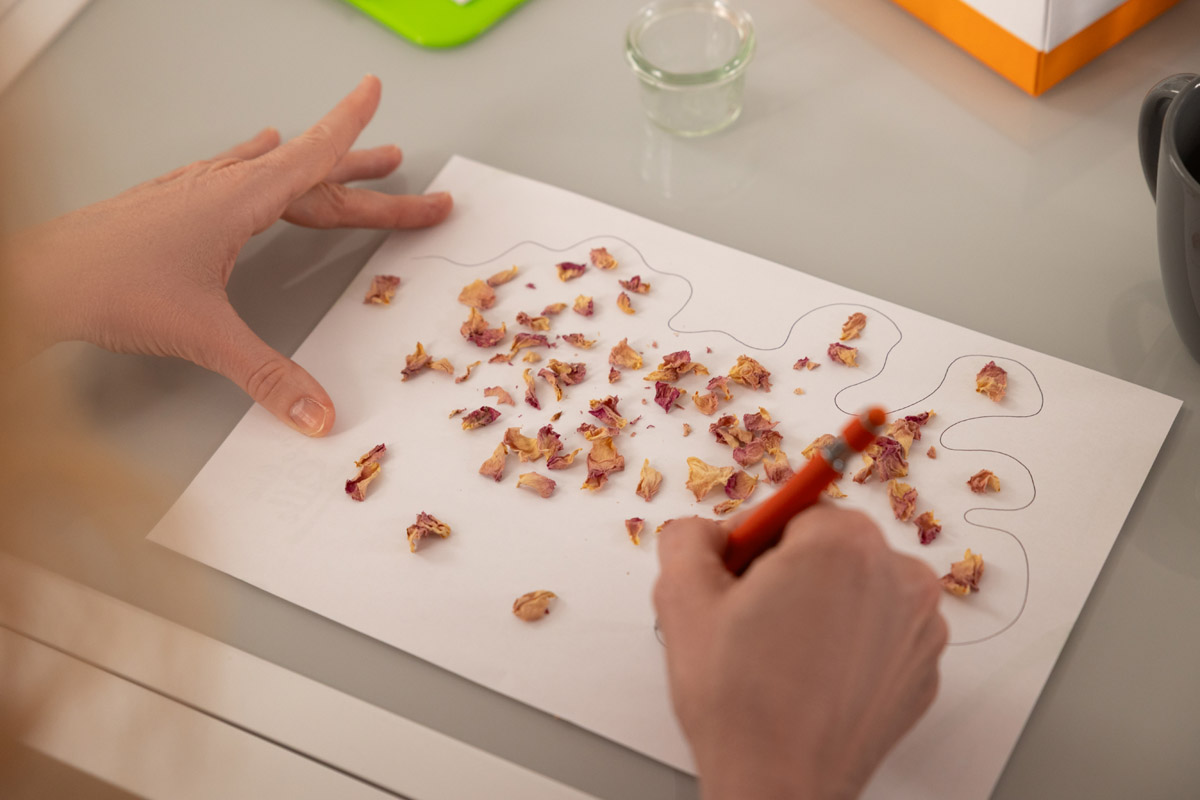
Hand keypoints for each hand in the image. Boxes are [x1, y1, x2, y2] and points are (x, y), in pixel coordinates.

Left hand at [2, 75, 450, 435]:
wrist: (34, 279)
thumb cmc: (108, 287)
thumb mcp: (203, 335)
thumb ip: (268, 375)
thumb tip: (319, 414)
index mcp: (239, 200)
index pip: (311, 155)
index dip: (350, 128)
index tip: (374, 92)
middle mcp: (221, 186)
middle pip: (308, 173)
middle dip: (362, 174)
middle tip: (404, 170)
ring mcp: (194, 191)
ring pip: (272, 171)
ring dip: (316, 167)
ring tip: (350, 164)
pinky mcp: (173, 204)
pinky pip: (233, 171)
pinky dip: (259, 162)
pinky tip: (255, 152)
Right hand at [654, 507, 947, 799]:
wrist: (778, 787)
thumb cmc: (739, 702)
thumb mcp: (681, 598)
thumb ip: (689, 538)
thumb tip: (707, 533)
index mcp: (843, 543)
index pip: (796, 510)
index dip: (757, 541)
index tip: (739, 575)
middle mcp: (899, 574)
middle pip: (833, 545)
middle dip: (791, 571)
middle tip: (752, 619)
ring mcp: (921, 627)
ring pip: (859, 588)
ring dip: (823, 606)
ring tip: (780, 655)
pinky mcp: (925, 669)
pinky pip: (881, 633)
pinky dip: (849, 645)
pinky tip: (811, 678)